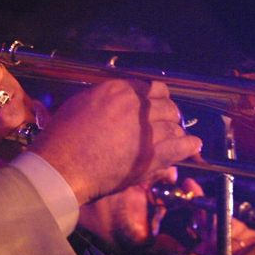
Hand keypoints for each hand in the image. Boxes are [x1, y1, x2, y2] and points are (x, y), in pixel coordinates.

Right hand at [28, 78, 201, 203]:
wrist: (62, 167)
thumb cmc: (62, 138)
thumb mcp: (80, 104)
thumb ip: (105, 100)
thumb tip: (119, 104)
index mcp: (119, 90)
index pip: (152, 88)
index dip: (155, 99)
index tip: (154, 107)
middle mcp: (137, 106)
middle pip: (167, 106)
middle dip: (167, 115)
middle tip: (164, 124)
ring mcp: (147, 131)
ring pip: (175, 125)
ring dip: (175, 131)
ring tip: (174, 138)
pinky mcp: (153, 155)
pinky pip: (182, 146)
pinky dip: (189, 145)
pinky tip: (191, 145)